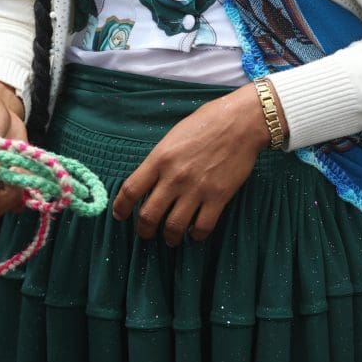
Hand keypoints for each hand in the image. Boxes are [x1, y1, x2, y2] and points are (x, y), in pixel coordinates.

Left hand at [112, 82, 285, 245]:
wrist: (241, 122)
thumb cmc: (206, 123)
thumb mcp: (172, 137)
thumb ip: (159, 160)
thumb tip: (149, 181)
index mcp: (159, 159)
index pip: (130, 190)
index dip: (120, 208)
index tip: (119, 216)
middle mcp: (174, 177)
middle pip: (148, 215)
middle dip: (144, 230)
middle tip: (146, 233)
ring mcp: (196, 189)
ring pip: (173, 227)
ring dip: (168, 238)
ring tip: (169, 239)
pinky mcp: (218, 197)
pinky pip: (202, 227)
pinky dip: (195, 235)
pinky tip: (194, 233)